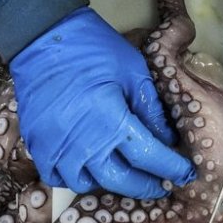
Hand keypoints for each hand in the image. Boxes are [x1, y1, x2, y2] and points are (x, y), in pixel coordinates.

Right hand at [9, 7, 194, 198]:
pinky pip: (56, 178)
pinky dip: (74, 178)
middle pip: (120, 181)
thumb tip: (167, 139)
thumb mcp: (133, 71)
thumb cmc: (92, 49)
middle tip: (160, 183)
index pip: (149, 157)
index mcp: (111, 121)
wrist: (41, 37)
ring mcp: (56, 148)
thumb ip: (151, 109)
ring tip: (122, 174)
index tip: (185, 173)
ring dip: (109, 183)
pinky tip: (87, 168)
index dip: (171, 169)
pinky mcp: (37, 146)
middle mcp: (83, 143)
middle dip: (145, 185)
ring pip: (87, 185)